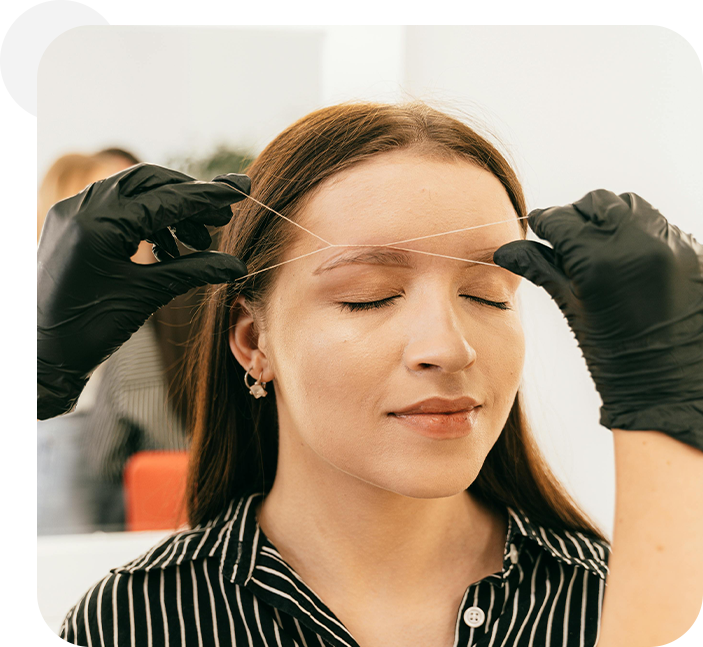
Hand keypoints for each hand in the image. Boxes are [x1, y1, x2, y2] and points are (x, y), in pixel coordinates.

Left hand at [37, 163, 249, 419]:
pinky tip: (168, 247)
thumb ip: (193, 271)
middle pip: (148, 182)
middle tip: (221, 216)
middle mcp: (81, 208)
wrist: (41, 356)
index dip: (206, 196)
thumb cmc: (88, 330)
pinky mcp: (71, 227)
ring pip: (133, 194)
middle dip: (188, 197)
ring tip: (198, 240)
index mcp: (98, 223)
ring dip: (169, 212)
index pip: (164, 198)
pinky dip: (146, 222)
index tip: (239, 190)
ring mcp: (72, 214)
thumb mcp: (146, 295)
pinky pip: (116, 210)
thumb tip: (236, 265)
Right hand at [493, 190, 702, 451]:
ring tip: (601, 248)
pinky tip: (630, 262)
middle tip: (566, 238)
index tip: (536, 226)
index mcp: (601, 260)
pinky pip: (661, 226)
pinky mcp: (696, 251)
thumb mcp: (573, 310)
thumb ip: (542, 270)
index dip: (544, 221)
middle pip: (599, 203)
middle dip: (577, 215)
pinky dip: (640, 235)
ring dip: (611, 220)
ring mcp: (674, 244)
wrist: (673, 389)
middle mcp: (641, 242)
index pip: (561, 219)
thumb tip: (506, 251)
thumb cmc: (616, 359)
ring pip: (633, 207)